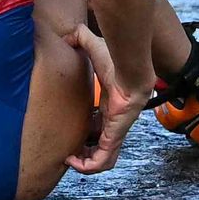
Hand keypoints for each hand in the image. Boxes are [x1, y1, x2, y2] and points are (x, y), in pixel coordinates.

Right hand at [62, 25, 150, 175]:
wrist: (131, 71)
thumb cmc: (116, 62)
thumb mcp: (92, 49)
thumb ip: (79, 40)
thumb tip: (67, 34)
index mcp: (108, 108)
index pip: (98, 127)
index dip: (85, 133)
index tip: (70, 133)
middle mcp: (113, 124)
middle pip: (99, 147)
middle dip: (83, 153)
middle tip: (67, 153)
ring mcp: (115, 133)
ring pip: (102, 159)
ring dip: (85, 164)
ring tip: (69, 160)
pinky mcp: (115, 137)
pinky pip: (103, 161)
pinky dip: (88, 166)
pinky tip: (74, 161)